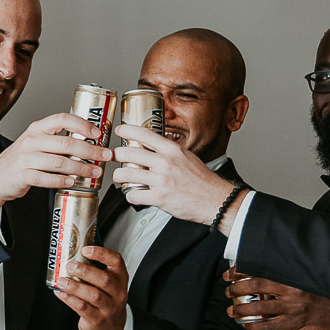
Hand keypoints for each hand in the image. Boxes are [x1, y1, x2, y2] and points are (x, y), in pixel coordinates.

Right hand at [0, 113, 110, 221]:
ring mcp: (26, 158)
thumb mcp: (35, 143)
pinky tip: (72, 182)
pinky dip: (61, 180)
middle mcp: (32, 140)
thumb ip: (56, 140)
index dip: (82, 124)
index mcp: (37, 128)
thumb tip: (88, 143)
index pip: (62, 119)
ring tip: (93, 172)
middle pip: (66, 143)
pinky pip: (46, 178)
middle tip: (104, 156)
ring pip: (59, 162)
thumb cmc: (20, 161)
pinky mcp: (23, 175)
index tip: (98, 133)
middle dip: (90, 150)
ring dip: (80, 168)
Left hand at [53, 245, 128, 329]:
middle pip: (104, 279)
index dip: (101, 253)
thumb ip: (94, 272)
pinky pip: (83, 308)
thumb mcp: (108, 285)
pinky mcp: (97, 320)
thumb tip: (70, 258)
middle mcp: (117, 293)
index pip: (116, 261)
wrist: (113, 329)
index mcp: (120, 278)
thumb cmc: (106, 301)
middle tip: (70, 265)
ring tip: (62, 281)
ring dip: (75, 287)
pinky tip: (61, 293)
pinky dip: (69, 299)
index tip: (86, 250)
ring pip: (94, 295)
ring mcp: (109, 308)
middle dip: (85, 271)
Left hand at [114, 124, 239, 228]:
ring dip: (118, 176)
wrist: (214, 199)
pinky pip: (133, 195)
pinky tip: (133, 194)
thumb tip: (155, 146)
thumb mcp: (187, 157)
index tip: (119, 131)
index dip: (127, 130)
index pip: (144, 134)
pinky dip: (130, 196)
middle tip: (115, 157)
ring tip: (120, 177)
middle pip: (129, 153)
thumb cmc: (202, 180)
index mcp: (172, 150)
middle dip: (117, 155)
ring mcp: (161, 180)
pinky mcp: (158, 198)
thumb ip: (170, 151)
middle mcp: (165, 162)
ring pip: (126, 174)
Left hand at [223, 271, 329, 329]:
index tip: (230, 272)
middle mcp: (292, 290)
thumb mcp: (308, 278)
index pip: (261, 270)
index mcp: (293, 276)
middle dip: (237, 289)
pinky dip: (254, 326)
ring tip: (232, 310)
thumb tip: (267, 272)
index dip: (242, 271)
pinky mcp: (295, 323)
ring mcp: (293, 307)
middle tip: (229, 291)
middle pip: (256, 286)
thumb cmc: (327, 295)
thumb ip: (289, 276)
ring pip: (259, 306)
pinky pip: (269, 326)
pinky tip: (247, 325)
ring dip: (241, 309)